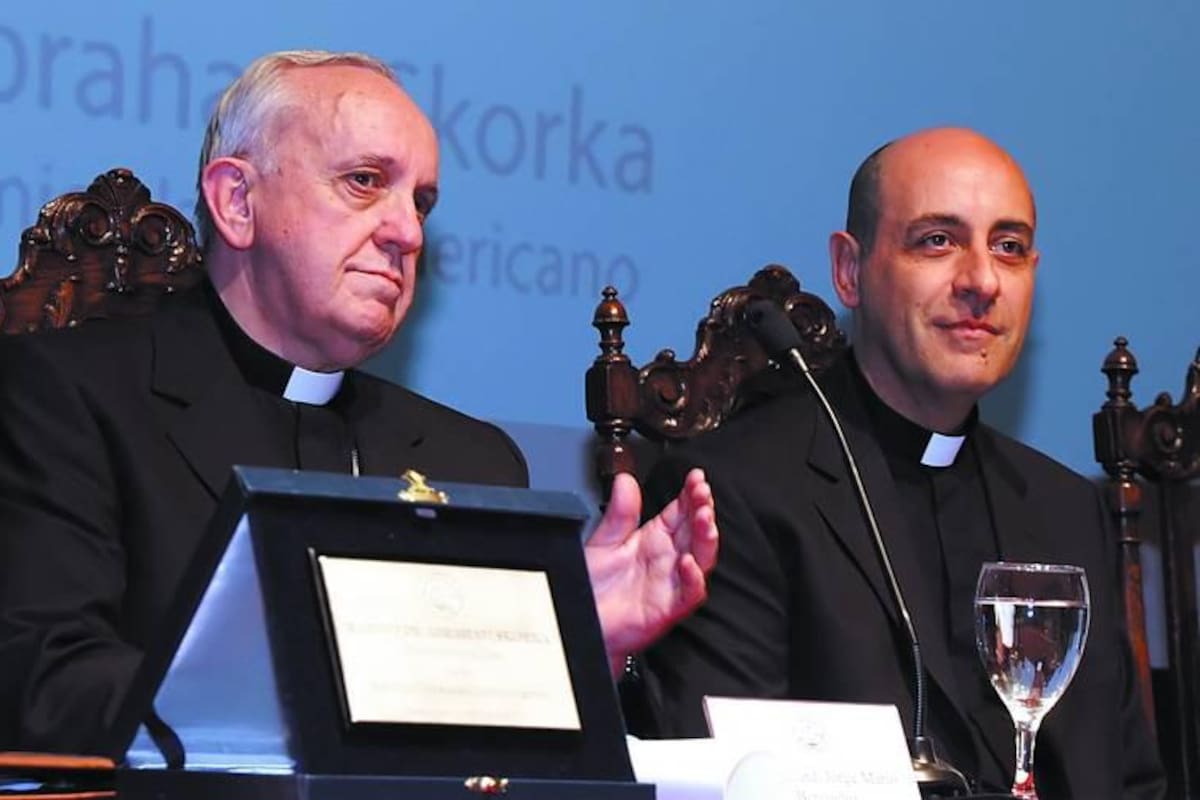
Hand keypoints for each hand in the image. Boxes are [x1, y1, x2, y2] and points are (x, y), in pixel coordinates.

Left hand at [585, 469, 716, 676]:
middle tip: (703, 492)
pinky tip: (688, 562)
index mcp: (655, 538)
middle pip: (695, 529)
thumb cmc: (594, 587)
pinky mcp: (669, 607)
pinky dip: (692, 578)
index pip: (681, 510)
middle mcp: (668, 558)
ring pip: (701, 557)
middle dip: (703, 509)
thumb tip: (625, 480)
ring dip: (706, 538)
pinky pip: (689, 593)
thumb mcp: (604, 541)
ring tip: (704, 518)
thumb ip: (619, 512)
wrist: (584, 621)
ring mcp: (672, 581)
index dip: (691, 493)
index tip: (696, 477)